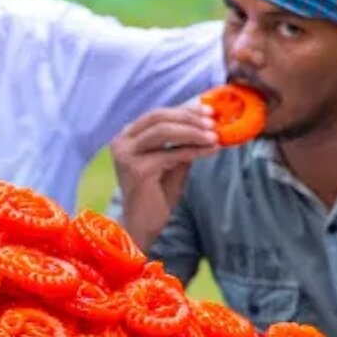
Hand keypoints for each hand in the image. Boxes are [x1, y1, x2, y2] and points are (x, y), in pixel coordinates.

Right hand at [110, 104, 218, 247]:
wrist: (142, 225)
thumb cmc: (156, 194)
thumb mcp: (171, 161)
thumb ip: (182, 142)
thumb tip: (206, 123)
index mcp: (127, 137)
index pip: (158, 115)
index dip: (184, 110)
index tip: (209, 111)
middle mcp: (122, 142)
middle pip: (159, 117)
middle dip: (189, 118)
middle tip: (213, 122)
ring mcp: (127, 155)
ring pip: (164, 131)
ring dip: (193, 131)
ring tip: (214, 136)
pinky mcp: (138, 169)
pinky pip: (172, 153)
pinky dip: (194, 150)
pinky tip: (211, 150)